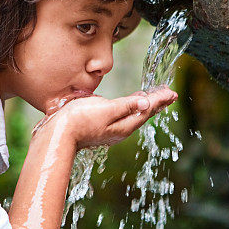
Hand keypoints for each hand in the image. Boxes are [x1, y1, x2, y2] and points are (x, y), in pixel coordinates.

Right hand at [35, 86, 177, 148]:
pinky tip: (127, 105)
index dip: (160, 100)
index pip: (147, 110)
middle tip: (168, 95)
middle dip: (156, 103)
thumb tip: (147, 102)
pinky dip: (130, 107)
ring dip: (144, 105)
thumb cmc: (79, 120)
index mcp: (124, 125)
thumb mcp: (106, 110)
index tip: (172, 92)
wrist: (56, 135)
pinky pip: (122, 115)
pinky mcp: (99, 126)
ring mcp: (109, 129)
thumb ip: (126, 106)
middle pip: (143, 114)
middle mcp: (119, 129)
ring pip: (133, 115)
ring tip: (153, 98)